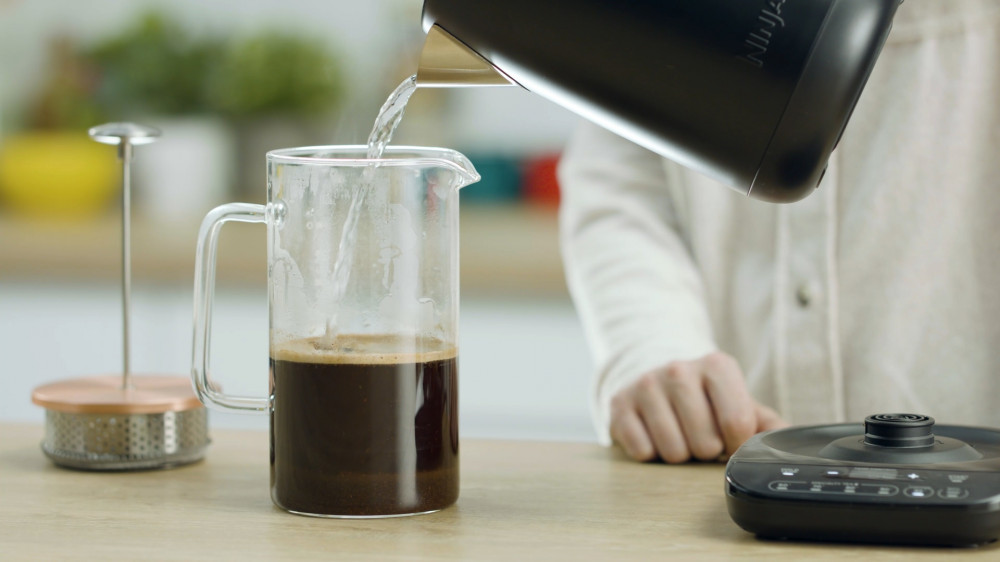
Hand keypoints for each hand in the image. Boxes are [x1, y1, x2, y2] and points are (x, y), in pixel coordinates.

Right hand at [608, 352, 787, 462]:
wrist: (655, 378)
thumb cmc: (704, 398)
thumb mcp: (738, 403)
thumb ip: (767, 424)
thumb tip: (790, 443)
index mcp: (717, 366)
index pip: (737, 423)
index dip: (735, 444)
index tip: (728, 439)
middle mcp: (679, 369)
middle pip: (705, 443)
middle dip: (705, 450)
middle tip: (699, 435)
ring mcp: (646, 385)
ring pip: (673, 451)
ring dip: (678, 454)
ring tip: (678, 435)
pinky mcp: (619, 403)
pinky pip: (642, 451)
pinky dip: (650, 453)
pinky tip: (653, 434)